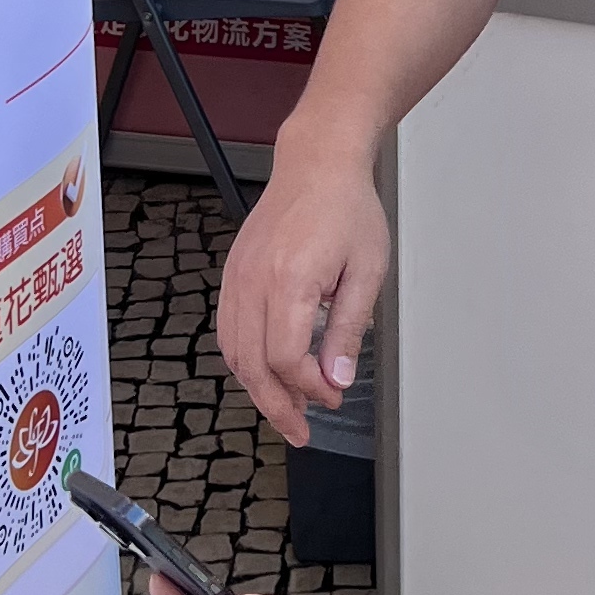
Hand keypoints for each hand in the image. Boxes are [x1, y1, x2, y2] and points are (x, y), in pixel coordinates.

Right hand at [216, 143, 389, 441]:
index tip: (333, 396)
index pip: (286, 358)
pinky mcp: (232, 274)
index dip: (309, 388)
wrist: (317, 164)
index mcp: (290, 278)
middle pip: (252, 365)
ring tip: (286, 407)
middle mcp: (255, 280)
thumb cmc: (346, 208)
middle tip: (301, 429)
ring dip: (258, 387)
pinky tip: (268, 372)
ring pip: (234, 352)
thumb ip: (349, 328)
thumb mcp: (366, 271)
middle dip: (277, 406)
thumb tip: (338, 377)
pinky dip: (244, 359)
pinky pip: (228, 330)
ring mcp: (237, 276)